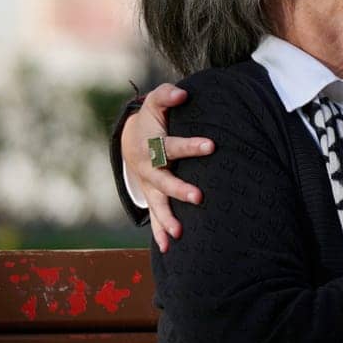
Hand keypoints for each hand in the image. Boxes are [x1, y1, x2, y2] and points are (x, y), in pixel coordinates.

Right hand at [119, 83, 214, 251]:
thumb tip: (182, 93)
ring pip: (157, 204)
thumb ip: (167, 95)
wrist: (130, 139)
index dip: (191, 146)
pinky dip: (159, 232)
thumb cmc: (152, 118)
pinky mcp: (152, 196)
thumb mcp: (156, 102)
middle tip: (199, 197)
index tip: (211, 145)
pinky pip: (154, 216)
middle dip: (179, 190)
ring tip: (180, 233)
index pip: (172, 146)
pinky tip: (168, 248)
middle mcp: (149, 168)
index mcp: (153, 145)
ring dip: (167, 218)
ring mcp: (149, 185)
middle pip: (163, 181)